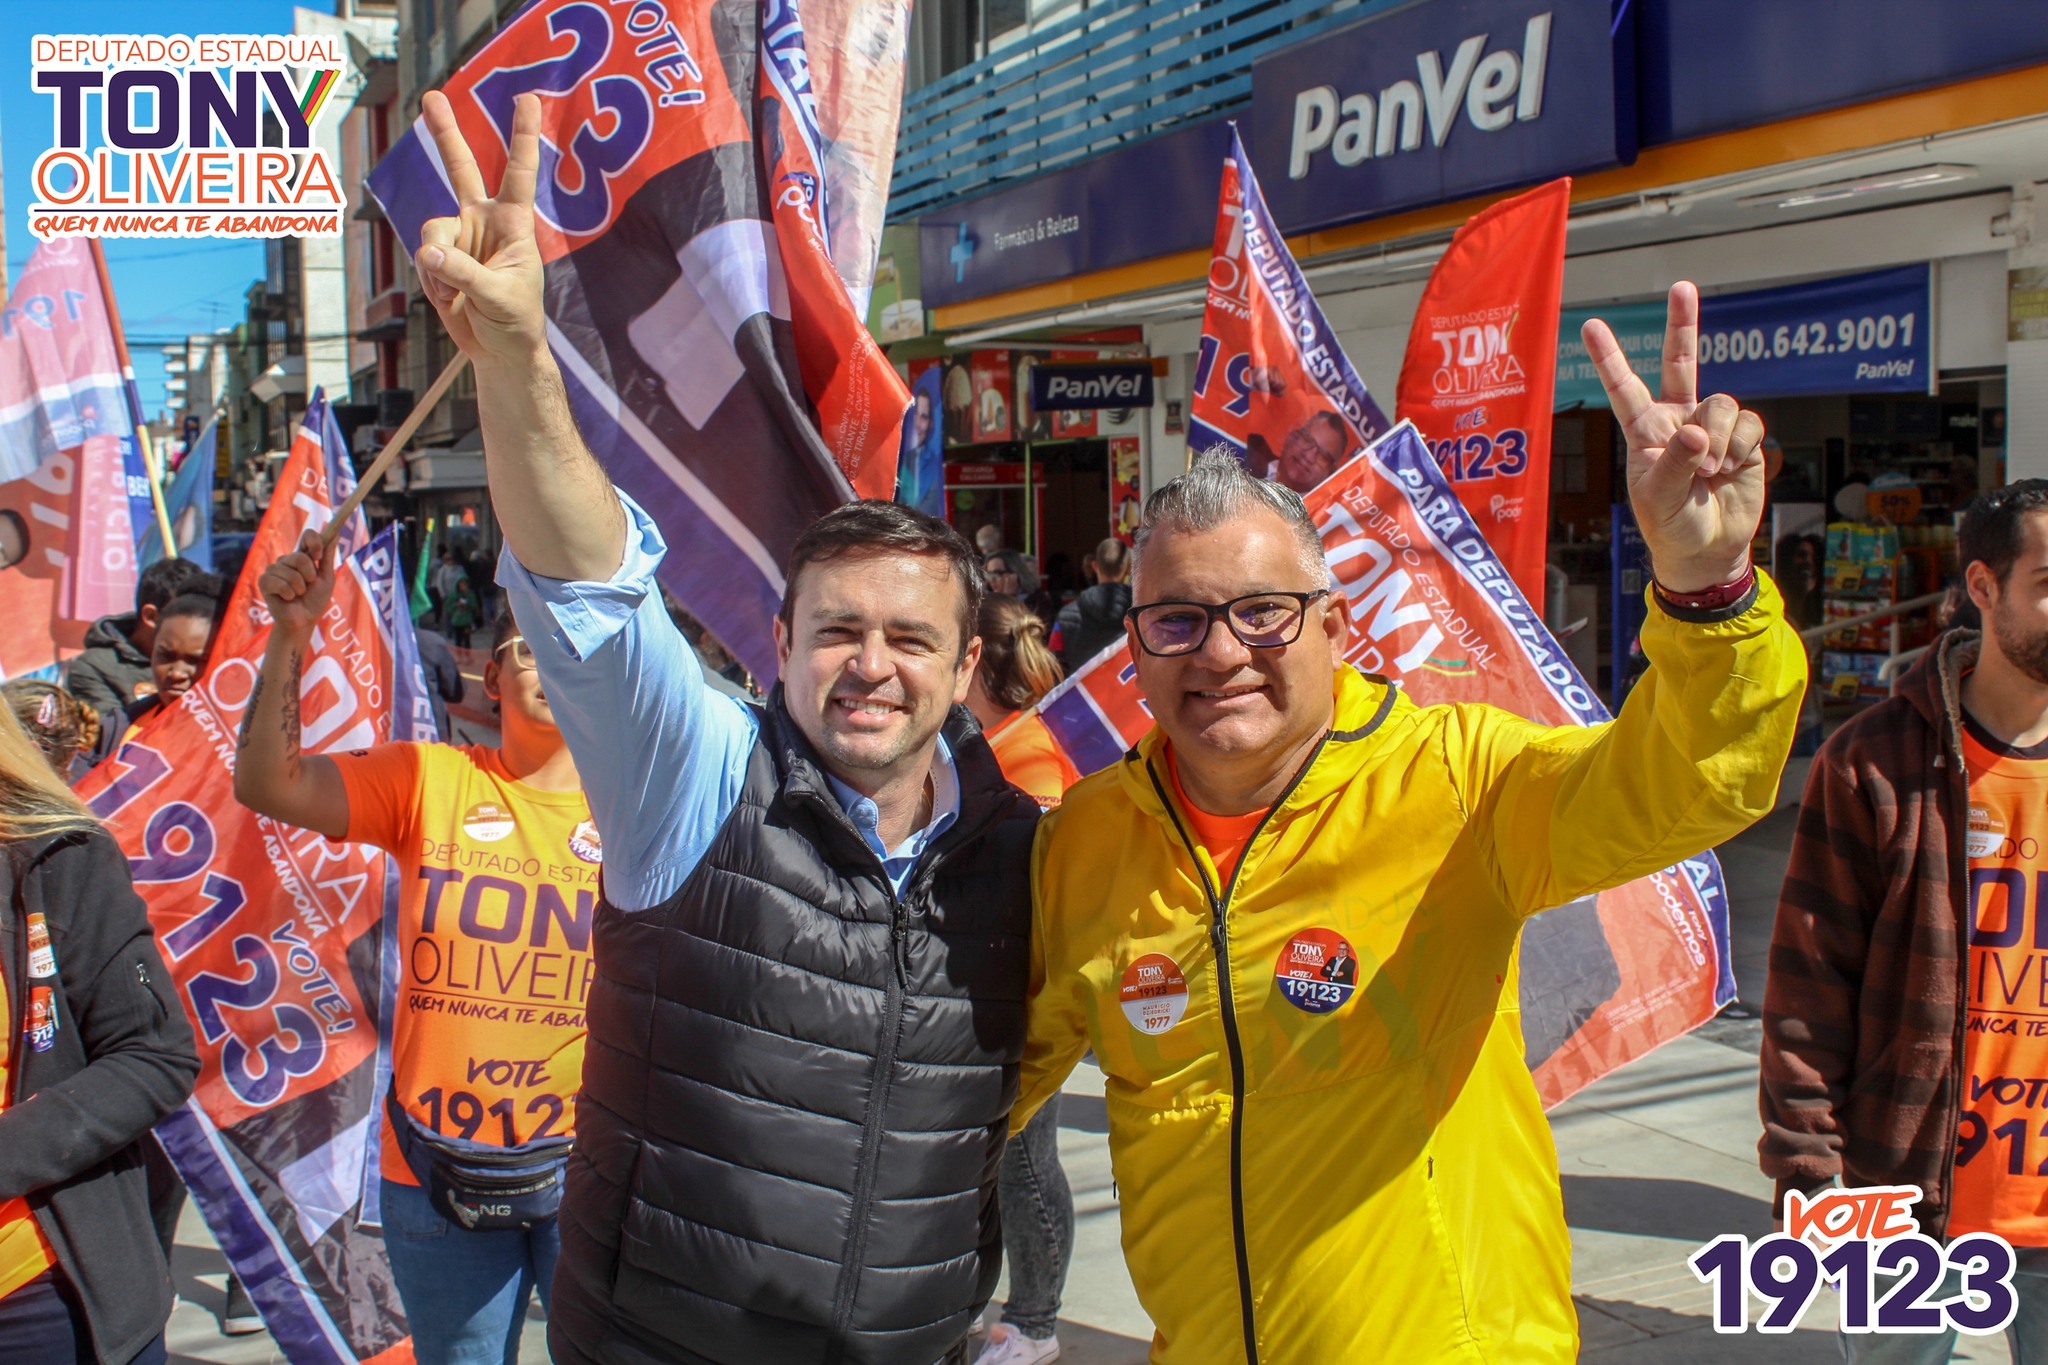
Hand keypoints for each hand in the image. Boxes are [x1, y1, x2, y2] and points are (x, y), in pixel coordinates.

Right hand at [258, 531, 336, 637]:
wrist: (304, 620)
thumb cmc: (315, 600)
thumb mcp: (326, 578)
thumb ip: (327, 557)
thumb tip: (335, 535)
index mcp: (303, 556)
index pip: (307, 535)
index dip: (314, 542)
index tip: (319, 557)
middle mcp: (287, 560)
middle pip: (299, 556)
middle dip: (309, 575)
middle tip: (308, 586)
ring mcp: (274, 570)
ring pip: (290, 572)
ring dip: (299, 588)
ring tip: (297, 595)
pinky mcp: (264, 581)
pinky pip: (278, 583)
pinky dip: (288, 593)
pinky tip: (287, 598)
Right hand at [415, 90, 546, 368]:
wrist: (498, 351)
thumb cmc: (516, 323)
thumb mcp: (499, 298)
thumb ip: (464, 273)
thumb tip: (429, 252)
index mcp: (513, 225)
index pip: (519, 174)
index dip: (522, 136)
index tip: (527, 98)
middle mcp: (484, 222)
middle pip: (460, 170)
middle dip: (445, 134)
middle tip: (431, 97)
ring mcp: (459, 238)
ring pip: (430, 230)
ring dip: (437, 266)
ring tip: (459, 294)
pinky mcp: (438, 257)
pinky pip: (422, 258)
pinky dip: (431, 281)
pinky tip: (450, 298)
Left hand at [1584, 282, 1765, 594]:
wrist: (1707, 549)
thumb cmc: (1671, 524)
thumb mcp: (1659, 497)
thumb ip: (1676, 462)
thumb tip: (1699, 430)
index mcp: (1645, 431)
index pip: (1624, 388)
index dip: (1610, 357)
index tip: (1590, 324)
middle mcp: (1678, 420)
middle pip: (1681, 363)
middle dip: (1682, 324)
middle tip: (1682, 287)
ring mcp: (1713, 426)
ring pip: (1722, 403)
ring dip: (1719, 439)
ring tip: (1710, 471)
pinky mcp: (1744, 438)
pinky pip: (1749, 424)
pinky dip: (1741, 447)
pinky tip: (1731, 469)